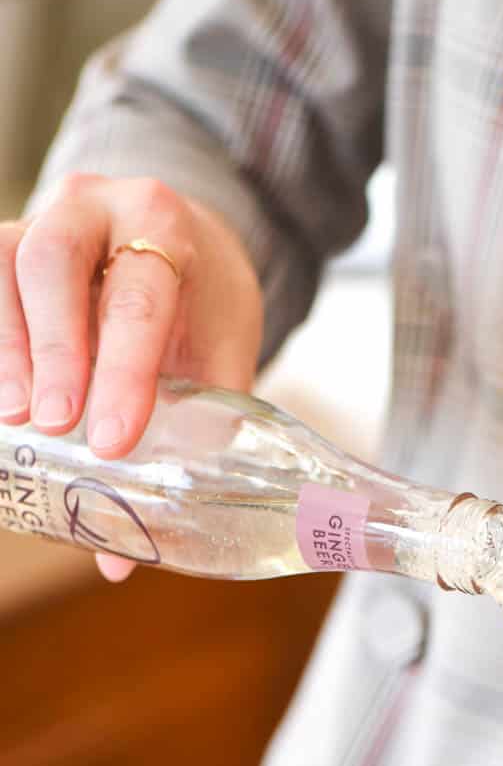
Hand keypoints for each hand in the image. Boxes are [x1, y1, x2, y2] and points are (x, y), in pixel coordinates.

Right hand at [0, 174, 262, 579]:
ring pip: (2, 261)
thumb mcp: (219, 353)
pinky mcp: (4, 242)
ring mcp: (41, 216)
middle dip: (50, 348)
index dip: (125, 368)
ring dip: (4, 345)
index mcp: (166, 226)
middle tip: (50, 425)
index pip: (143, 294)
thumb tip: (122, 559)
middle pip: (54, 262)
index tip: (113, 438)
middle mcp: (97, 206)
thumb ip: (190, 440)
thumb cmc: (201, 301)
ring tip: (10, 419)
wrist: (182, 235)